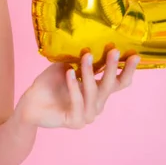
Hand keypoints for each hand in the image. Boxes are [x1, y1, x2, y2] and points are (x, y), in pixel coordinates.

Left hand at [17, 49, 139, 128]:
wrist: (31, 103)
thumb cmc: (49, 84)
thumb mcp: (67, 67)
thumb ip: (82, 60)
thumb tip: (95, 42)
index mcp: (99, 92)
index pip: (119, 82)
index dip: (128, 70)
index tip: (135, 54)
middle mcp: (97, 104)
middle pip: (110, 86)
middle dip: (112, 67)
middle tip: (114, 50)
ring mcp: (88, 115)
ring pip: (93, 92)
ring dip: (90, 73)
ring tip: (86, 55)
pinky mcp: (76, 121)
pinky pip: (77, 101)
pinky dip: (74, 86)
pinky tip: (69, 72)